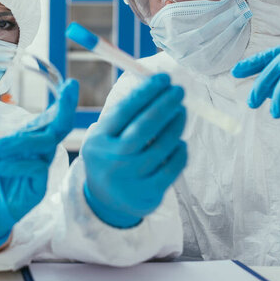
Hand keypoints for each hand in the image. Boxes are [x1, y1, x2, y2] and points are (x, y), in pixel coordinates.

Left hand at [0, 78, 78, 250]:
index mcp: (27, 137)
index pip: (51, 117)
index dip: (63, 102)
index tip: (70, 83)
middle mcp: (37, 150)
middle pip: (60, 126)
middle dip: (65, 108)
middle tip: (70, 87)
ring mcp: (40, 167)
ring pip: (44, 144)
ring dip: (20, 143)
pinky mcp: (39, 186)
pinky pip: (36, 166)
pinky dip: (16, 164)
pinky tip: (0, 168)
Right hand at [82, 73, 186, 227]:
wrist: (106, 202)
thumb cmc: (109, 156)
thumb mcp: (104, 136)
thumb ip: (123, 114)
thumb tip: (154, 86)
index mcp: (98, 140)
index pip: (125, 110)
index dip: (146, 92)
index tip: (163, 78)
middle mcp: (112, 159)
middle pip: (145, 127)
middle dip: (165, 104)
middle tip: (179, 91)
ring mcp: (131, 178)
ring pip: (163, 146)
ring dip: (176, 124)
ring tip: (181, 112)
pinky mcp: (149, 193)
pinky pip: (173, 166)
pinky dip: (180, 150)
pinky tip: (179, 141)